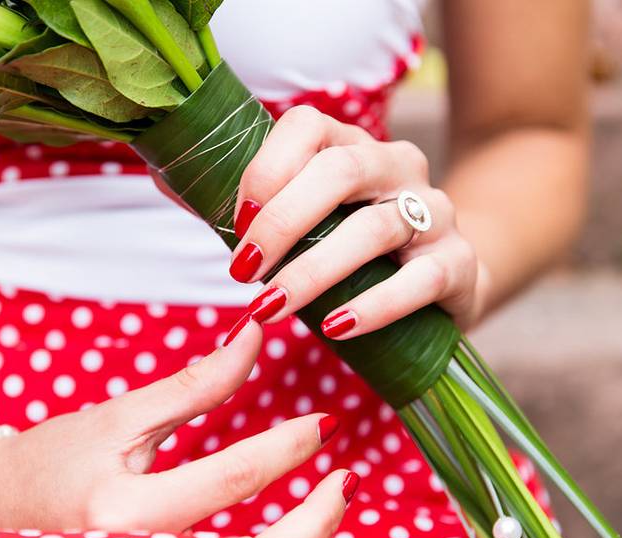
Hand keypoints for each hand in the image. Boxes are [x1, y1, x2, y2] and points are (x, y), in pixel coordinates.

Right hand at [0, 321, 352, 537]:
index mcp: (122, 511)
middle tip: (346, 481)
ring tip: (328, 505)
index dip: (286, 449)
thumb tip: (255, 339)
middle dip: (316, 524)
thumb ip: (193, 386)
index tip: (324, 425)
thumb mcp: (119, 416)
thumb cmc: (50, 460)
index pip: (230, 481)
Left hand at [230, 106, 487, 333]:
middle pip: (340, 172)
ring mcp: (434, 212)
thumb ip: (240, 205)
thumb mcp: (300, 221)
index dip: (265, 169)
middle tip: (243, 270)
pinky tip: (335, 326)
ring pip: (375, 228)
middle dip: (282, 221)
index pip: (307, 127)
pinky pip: (419, 280)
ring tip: (271, 307)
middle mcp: (396, 166)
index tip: (233, 223)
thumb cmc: (348, 248)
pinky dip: (374, 305)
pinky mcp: (458, 264)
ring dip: (313, 271)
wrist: (440, 281)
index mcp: (350, 145)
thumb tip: (164, 180)